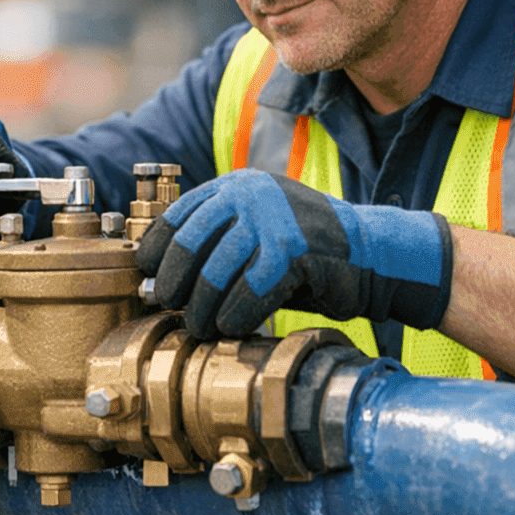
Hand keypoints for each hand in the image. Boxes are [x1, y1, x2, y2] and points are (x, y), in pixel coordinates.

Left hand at [134, 170, 451, 339]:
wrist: (368, 254)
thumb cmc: (303, 252)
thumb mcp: (256, 228)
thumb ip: (216, 241)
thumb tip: (157, 280)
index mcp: (235, 186)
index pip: (177, 217)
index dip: (156, 253)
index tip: (147, 279)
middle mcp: (251, 195)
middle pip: (190, 247)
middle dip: (174, 284)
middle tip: (170, 308)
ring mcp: (273, 221)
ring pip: (216, 275)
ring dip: (202, 310)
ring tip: (201, 326)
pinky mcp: (293, 252)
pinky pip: (248, 294)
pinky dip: (235, 317)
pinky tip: (232, 327)